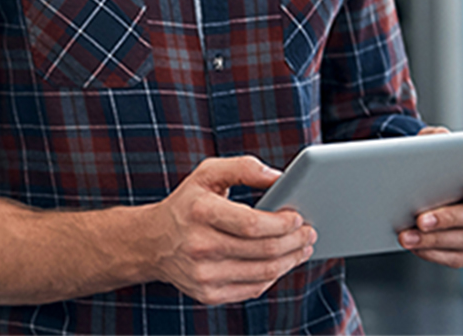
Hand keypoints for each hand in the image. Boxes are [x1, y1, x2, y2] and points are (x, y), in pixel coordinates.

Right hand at [148, 156, 315, 304]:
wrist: (153, 242)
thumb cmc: (188, 202)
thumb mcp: (208, 173)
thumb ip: (243, 168)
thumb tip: (279, 177)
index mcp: (201, 211)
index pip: (252, 224)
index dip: (281, 223)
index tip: (298, 216)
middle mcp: (200, 245)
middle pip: (263, 251)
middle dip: (294, 242)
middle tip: (309, 232)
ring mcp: (203, 274)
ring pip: (263, 273)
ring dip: (290, 260)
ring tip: (302, 247)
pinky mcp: (208, 294)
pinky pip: (252, 289)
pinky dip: (272, 275)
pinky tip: (280, 262)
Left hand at [398, 126, 462, 267]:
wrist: (427, 182)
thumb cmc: (435, 159)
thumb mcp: (435, 142)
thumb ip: (439, 138)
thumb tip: (438, 141)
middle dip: (450, 219)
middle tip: (420, 220)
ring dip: (435, 240)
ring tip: (407, 236)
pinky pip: (461, 258)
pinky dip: (436, 253)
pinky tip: (416, 247)